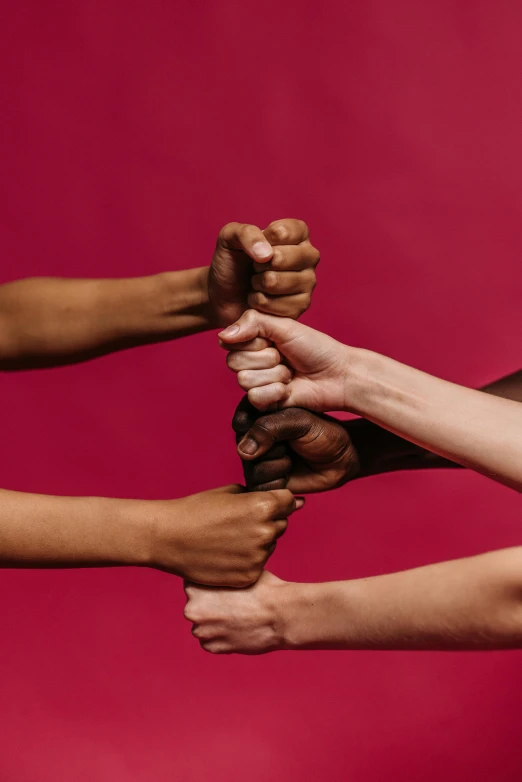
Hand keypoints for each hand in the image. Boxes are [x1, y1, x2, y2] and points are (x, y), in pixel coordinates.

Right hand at [151, 485, 300, 586]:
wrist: (168, 538)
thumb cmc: (197, 510)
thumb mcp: (231, 492)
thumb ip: (261, 496)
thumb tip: (293, 502)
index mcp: (263, 505)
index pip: (289, 501)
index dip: (276, 501)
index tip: (260, 504)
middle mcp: (265, 531)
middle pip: (281, 524)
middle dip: (267, 521)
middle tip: (237, 523)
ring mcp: (258, 556)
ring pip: (270, 545)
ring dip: (257, 541)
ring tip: (228, 539)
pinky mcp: (249, 575)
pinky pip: (258, 564)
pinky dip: (246, 560)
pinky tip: (226, 554)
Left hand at [184, 570, 290, 653]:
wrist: (281, 615)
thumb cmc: (264, 588)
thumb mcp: (239, 571)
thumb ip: (221, 573)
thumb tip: (218, 570)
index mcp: (195, 587)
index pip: (191, 583)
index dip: (207, 584)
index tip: (220, 587)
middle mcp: (192, 610)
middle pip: (195, 606)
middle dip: (209, 605)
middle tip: (232, 602)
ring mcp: (202, 631)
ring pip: (202, 625)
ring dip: (214, 623)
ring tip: (237, 616)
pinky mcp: (213, 647)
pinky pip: (211, 641)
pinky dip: (221, 637)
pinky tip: (237, 629)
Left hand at [208, 220, 318, 326]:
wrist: (223, 295)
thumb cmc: (231, 263)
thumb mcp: (229, 238)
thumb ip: (246, 234)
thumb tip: (267, 254)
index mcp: (298, 233)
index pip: (282, 232)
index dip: (261, 241)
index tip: (254, 247)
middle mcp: (308, 256)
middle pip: (280, 258)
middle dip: (257, 265)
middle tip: (254, 268)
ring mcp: (308, 282)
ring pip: (275, 282)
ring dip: (257, 284)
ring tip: (256, 283)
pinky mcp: (301, 305)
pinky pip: (275, 305)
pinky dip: (259, 303)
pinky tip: (260, 299)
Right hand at [220, 309, 350, 410]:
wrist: (337, 375)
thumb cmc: (316, 348)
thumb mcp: (285, 327)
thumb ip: (253, 322)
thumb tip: (222, 335)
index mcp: (254, 340)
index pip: (230, 341)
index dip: (253, 341)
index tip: (273, 340)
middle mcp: (252, 362)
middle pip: (234, 362)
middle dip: (265, 359)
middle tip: (285, 358)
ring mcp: (258, 383)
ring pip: (244, 380)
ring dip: (274, 375)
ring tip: (290, 373)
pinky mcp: (265, 403)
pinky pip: (254, 398)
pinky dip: (275, 392)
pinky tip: (288, 389)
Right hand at [232, 397, 360, 492]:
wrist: (342, 457)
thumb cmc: (323, 432)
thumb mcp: (299, 422)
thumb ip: (269, 428)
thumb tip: (243, 451)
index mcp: (258, 413)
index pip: (241, 421)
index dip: (260, 428)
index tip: (285, 427)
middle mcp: (252, 437)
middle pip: (244, 449)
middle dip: (274, 450)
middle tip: (291, 444)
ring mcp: (257, 460)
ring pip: (252, 470)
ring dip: (279, 467)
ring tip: (292, 459)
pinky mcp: (264, 481)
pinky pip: (259, 488)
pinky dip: (279, 484)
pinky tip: (292, 474)